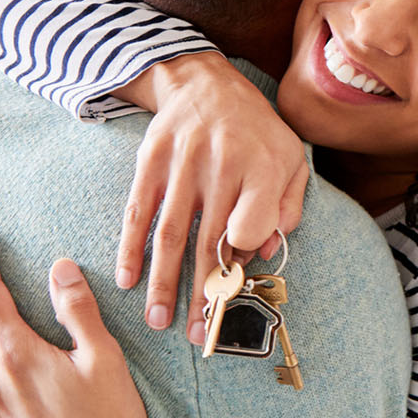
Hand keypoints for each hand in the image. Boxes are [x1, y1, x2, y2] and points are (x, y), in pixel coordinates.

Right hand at [112, 51, 307, 342]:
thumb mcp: (290, 158)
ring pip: (170, 234)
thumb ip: (287, 206)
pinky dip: (130, 248)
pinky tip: (127, 280)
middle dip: (202, 293)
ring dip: (163, 282)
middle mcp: (222, 166)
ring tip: (159, 321)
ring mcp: (183, 164)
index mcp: (263, 167)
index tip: (236, 279)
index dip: (244, 252)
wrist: (205, 83)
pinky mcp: (151, 162)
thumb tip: (264, 252)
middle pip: (210, 240)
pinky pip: (138, 212)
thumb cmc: (256, 131)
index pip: (254, 221)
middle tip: (198, 334)